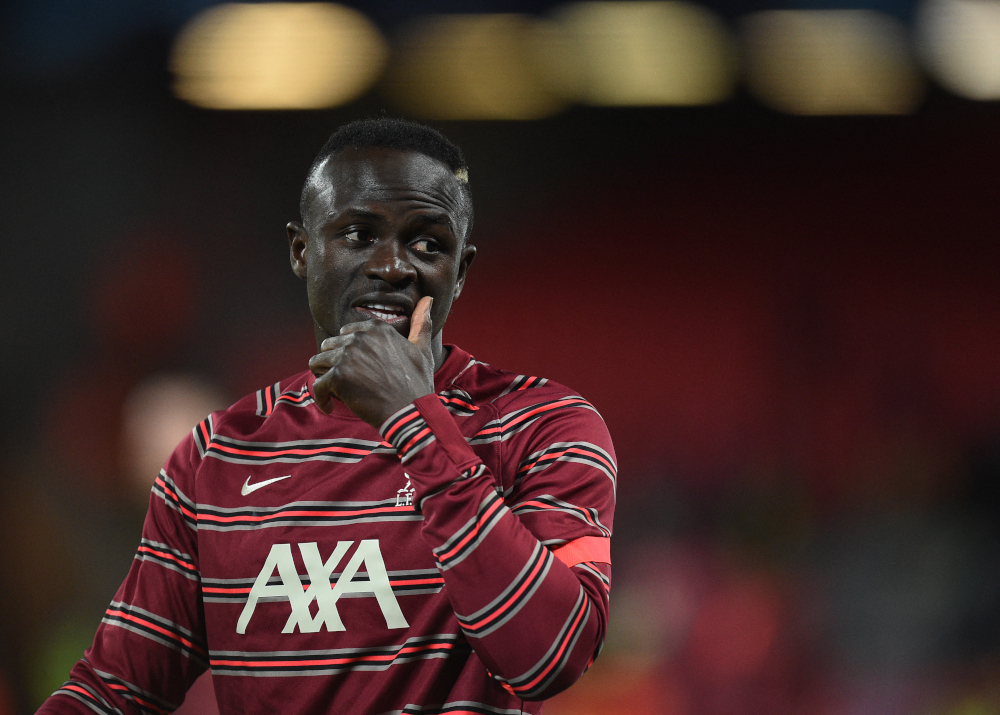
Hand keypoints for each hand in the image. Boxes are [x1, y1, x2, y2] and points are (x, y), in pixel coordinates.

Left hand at [309, 297, 435, 427]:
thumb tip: (427, 298)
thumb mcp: (422, 349)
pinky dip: (321, 398)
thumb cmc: (417, 384)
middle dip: (334, 364)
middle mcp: (360, 337)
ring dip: (324, 378)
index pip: (346, 332)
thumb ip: (421, 323)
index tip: (358, 369)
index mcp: (377, 328)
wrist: (411, 412)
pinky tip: (329, 406)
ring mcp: (347, 356)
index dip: (349, 352)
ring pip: (318, 362)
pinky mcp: (338, 377)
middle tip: (347, 383)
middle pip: (330, 346)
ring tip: (336, 392)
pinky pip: (317, 385)